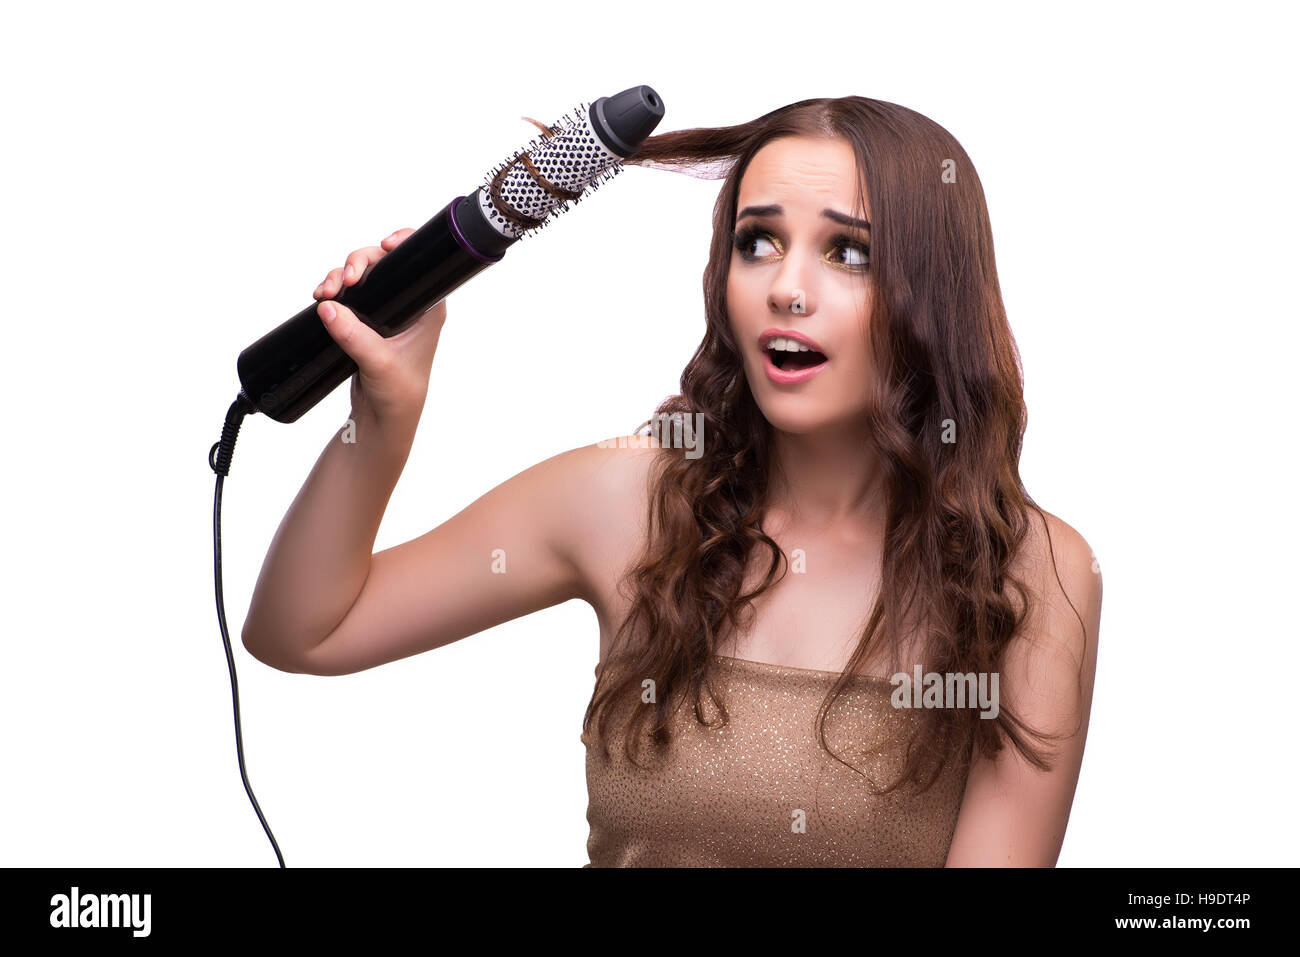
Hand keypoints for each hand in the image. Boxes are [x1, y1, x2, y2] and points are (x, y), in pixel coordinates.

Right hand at [313, 227, 446, 433]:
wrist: (382, 417)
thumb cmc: (398, 393)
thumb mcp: (378, 363)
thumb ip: (354, 336)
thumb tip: (329, 308)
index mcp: (426, 309)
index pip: (419, 265)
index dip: (401, 246)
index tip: (386, 244)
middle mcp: (408, 305)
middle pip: (381, 265)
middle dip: (357, 263)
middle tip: (344, 280)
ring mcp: (385, 312)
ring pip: (361, 278)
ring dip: (341, 278)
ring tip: (325, 292)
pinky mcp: (365, 321)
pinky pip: (348, 295)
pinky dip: (334, 292)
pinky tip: (322, 297)